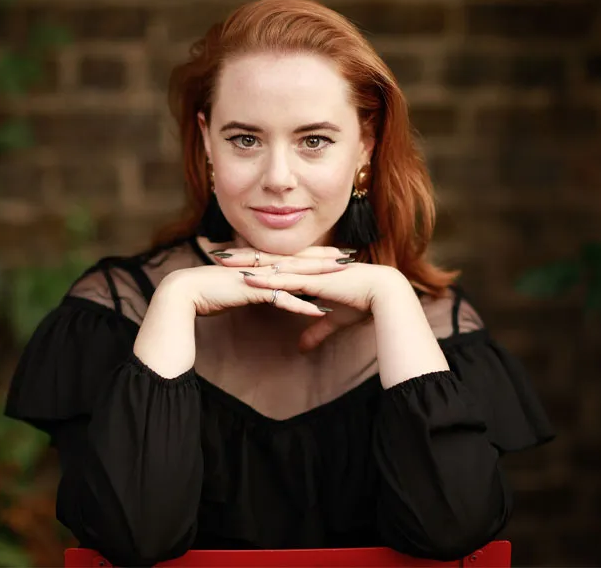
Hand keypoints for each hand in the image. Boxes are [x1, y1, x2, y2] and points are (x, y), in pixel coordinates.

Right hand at [159, 247, 351, 318]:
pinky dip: (301, 306)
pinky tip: (319, 312)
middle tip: (350, 257)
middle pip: (299, 260)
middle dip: (325, 259)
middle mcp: (261, 266)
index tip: (334, 253)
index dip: (313, 254)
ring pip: (295, 276)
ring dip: (320, 277)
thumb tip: (262, 290)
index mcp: (258, 264)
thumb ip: (252, 287)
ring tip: (343, 277)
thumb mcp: (236, 287)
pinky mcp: (252, 291)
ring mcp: (257, 277)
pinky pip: (281, 299)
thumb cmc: (207, 292)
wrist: (184, 293)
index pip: (292, 256)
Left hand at [210, 246, 403, 351]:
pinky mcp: (313, 282)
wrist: (384, 294)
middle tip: (215, 252)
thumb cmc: (363, 303)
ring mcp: (308, 272)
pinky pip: (284, 280)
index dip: (252, 259)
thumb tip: (302, 348)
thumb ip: (315, 332)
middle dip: (240, 255)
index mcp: (308, 269)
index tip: (231, 258)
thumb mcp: (333, 321)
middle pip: (265, 258)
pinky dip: (264, 279)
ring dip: (245, 263)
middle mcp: (305, 266)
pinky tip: (245, 279)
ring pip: (270, 265)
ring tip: (220, 261)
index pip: (274, 261)